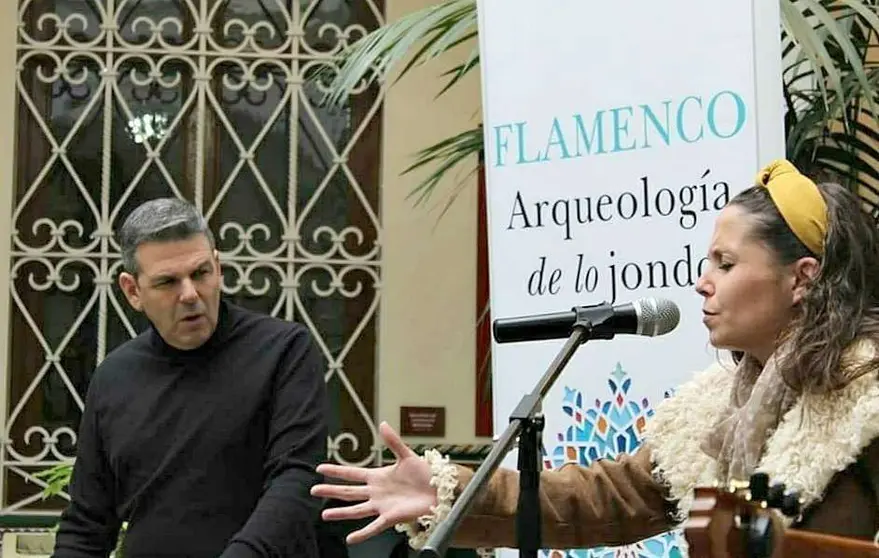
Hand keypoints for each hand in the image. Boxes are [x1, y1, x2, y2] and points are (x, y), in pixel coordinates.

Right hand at [311, 421, 436, 544]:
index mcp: (378, 476)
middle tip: (313, 490)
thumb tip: (382, 424)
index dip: (336, 471)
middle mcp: (376, 492)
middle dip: (331, 490)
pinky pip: (374, 526)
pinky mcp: (391, 517)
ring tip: (325, 514)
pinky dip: (363, 533)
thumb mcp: (406, 455)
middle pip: (349, 491)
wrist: (440, 489)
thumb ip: (393, 441)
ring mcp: (382, 506)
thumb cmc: (425, 473)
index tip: (320, 468)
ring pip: (356, 509)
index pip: (352, 473)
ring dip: (341, 512)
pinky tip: (351, 538)